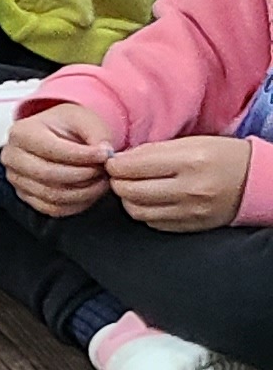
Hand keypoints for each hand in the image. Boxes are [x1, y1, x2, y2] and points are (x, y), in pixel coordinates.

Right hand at [2, 99, 116, 217]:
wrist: (54, 135)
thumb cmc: (67, 125)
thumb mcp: (83, 118)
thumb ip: (97, 134)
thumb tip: (105, 154)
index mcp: (21, 133)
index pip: (52, 150)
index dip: (83, 155)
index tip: (106, 155)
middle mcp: (12, 157)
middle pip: (49, 175)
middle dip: (84, 175)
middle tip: (104, 170)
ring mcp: (16, 179)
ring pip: (52, 195)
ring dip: (84, 191)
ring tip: (101, 180)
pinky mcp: (25, 196)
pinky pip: (52, 209)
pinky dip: (77, 204)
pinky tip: (91, 191)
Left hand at [108, 133, 254, 233]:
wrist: (255, 181)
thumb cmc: (221, 156)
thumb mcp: (191, 143)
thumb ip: (153, 151)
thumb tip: (120, 160)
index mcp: (189, 162)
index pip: (133, 167)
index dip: (115, 165)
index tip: (113, 163)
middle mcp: (189, 189)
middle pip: (130, 191)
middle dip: (117, 183)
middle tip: (118, 176)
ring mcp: (190, 212)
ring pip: (137, 211)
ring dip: (128, 199)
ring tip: (133, 188)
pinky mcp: (191, 226)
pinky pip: (153, 223)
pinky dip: (145, 212)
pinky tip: (150, 201)